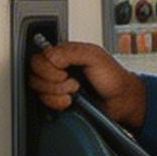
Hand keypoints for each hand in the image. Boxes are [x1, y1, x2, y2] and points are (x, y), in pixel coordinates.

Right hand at [30, 40, 146, 127]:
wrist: (121, 101)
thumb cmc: (113, 78)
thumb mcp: (96, 57)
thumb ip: (72, 52)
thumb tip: (50, 56)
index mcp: (65, 53)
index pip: (39, 57)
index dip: (49, 67)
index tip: (65, 71)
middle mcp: (58, 67)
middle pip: (34, 73)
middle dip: (53, 81)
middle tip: (72, 82)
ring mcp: (56, 84)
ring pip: (37, 88)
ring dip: (57, 93)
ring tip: (74, 91)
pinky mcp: (57, 98)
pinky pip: (44, 101)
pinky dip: (57, 103)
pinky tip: (70, 101)